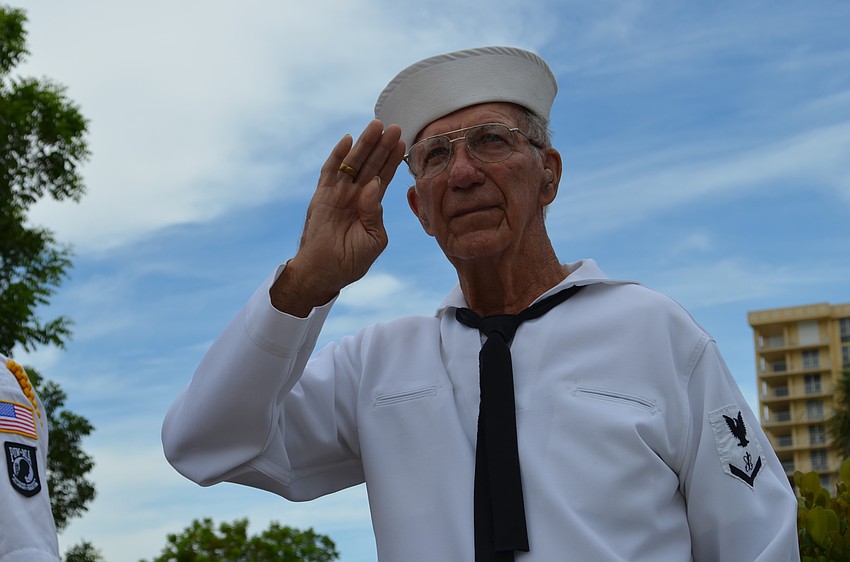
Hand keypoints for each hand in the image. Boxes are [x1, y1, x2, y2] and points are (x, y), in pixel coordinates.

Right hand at [271, 120, 405, 314]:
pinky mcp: (323, 195)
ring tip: (377, 126)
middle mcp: (355, 194)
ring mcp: (339, 193)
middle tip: (396, 127)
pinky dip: (338, 155)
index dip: (393, 160)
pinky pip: (330, 171)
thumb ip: (375, 213)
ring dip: (365, 144)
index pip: (384, 176)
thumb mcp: (374, 238)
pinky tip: (348, 140)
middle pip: (371, 164)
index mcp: (370, 204)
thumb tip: (374, 186)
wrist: (326, 272)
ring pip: (353, 163)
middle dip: (383, 146)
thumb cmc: (352, 260)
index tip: (404, 142)